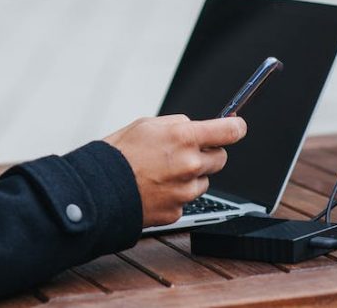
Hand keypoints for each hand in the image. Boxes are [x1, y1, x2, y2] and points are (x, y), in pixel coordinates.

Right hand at [103, 115, 246, 226]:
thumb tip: (195, 126)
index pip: (229, 131)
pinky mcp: (178, 211)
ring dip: (191, 176)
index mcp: (184, 137)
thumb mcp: (146, 124)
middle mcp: (190, 164)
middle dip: (207, 153)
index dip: (236, 127)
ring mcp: (185, 190)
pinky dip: (176, 194)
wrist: (99, 188)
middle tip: (185, 152)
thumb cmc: (118, 154)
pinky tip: (156, 188)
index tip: (236, 127)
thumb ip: (177, 125)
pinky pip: (187, 199)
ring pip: (203, 180)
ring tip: (162, 172)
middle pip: (220, 158)